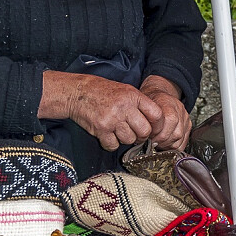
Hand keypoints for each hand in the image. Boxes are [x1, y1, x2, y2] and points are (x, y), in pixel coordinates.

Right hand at [39, 72, 162, 151]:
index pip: (156, 114)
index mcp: (133, 96)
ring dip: (125, 139)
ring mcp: (112, 119)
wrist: (78, 93)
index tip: (153, 129)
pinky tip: (108, 135)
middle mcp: (124, 107)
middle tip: (136, 134)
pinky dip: (111, 143)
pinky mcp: (101, 129)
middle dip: (141, 136)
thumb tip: (155, 124)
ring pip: (129, 140)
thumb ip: (140, 104)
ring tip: (118, 131)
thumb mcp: (125, 90)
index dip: (157, 125)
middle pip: (144, 131)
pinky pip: (113, 145)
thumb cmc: (103, 92)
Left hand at [140, 75, 191, 149]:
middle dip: (162, 142)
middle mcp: (179, 110)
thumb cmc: (151, 101)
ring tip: (158, 143)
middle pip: (176, 133)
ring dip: (167, 145)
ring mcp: (185, 118)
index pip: (171, 120)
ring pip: (179, 139)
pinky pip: (183, 143)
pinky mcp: (187, 126)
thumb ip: (145, 117)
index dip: (159, 133)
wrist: (160, 97)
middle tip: (153, 142)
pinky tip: (165, 143)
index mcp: (169, 103)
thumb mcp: (144, 104)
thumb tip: (143, 134)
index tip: (150, 138)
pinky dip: (173, 147)